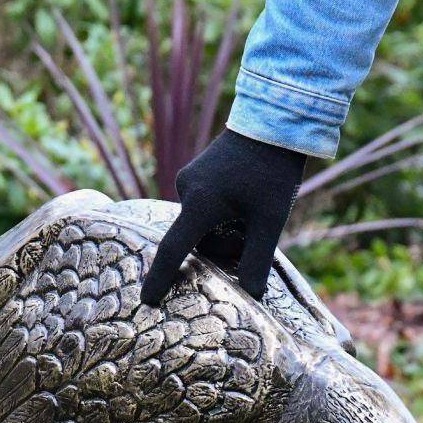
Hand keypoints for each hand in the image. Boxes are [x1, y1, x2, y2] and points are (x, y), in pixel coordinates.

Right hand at [140, 128, 306, 305]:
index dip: (161, 278)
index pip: (174, 250)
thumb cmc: (273, 171)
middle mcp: (186, 190)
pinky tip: (244, 197)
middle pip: (198, 240)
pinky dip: (222, 212)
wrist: (273, 122)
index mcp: (201, 204)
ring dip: (225, 227)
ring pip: (202, 224)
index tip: (149, 300)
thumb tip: (253, 296)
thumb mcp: (270, 220)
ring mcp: (188, 180)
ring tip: (252, 208)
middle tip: (253, 230)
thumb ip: (258, 259)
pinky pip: (204, 206)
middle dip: (225, 244)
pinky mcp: (195, 173)